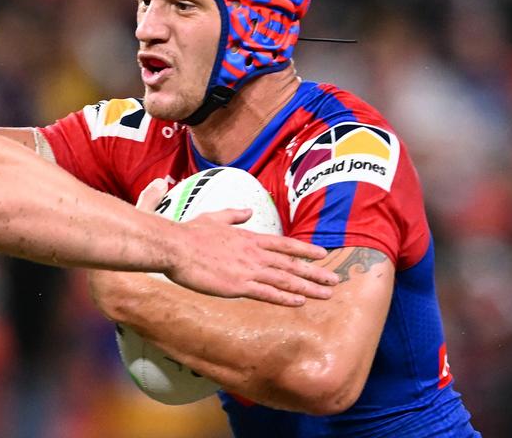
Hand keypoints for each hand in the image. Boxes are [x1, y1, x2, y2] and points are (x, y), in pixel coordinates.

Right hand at [139, 179, 338, 306]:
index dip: (305, 250)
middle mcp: (254, 253)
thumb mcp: (215, 217)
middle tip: (335, 280)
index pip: (284, 244)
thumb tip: (247, 211)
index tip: (323, 255)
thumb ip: (234, 214)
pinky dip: (286, 297)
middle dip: (316, 273)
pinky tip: (300, 302)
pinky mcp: (238, 286)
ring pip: (285, 280)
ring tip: (326, 294)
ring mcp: (248, 270)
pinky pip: (268, 293)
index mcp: (249, 237)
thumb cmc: (190, 233)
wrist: (175, 247)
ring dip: (308, 287)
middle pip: (291, 264)